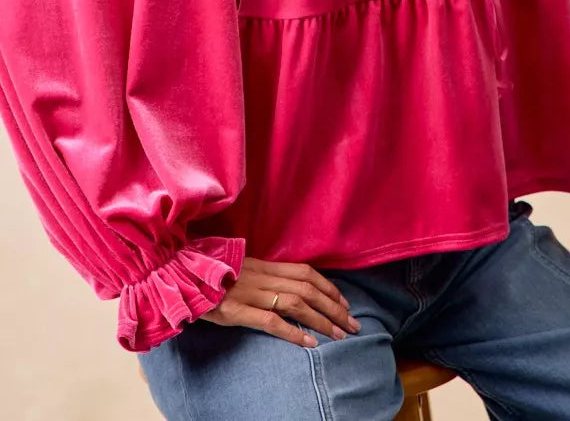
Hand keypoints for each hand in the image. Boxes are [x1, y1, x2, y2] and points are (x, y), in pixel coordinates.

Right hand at [202, 257, 361, 347]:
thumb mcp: (240, 270)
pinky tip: (309, 344)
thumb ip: (262, 276)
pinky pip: (270, 321)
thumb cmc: (208, 275)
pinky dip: (293, 332)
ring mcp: (249, 293)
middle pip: (307, 289)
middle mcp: (261, 276)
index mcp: (263, 265)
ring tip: (338, 335)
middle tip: (353, 324)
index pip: (305, 272)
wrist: (177, 275)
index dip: (328, 287)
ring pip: (295, 304)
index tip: (344, 302)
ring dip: (321, 320)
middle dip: (334, 307)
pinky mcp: (235, 310)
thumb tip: (286, 287)